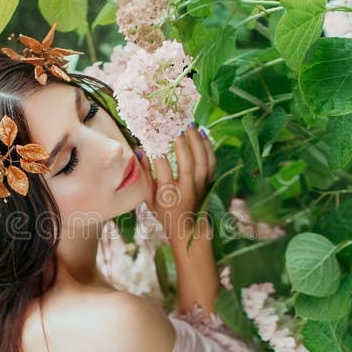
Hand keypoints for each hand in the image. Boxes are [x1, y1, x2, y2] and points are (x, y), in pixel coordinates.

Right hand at [135, 123, 216, 246]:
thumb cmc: (164, 212)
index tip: (150, 136)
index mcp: (169, 195)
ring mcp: (200, 185)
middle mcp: (187, 190)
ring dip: (196, 140)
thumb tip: (140, 151)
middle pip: (187, 164)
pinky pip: (211, 162)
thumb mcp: (148, 199)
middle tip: (174, 125)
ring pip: (202, 161)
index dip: (157, 153)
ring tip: (189, 124)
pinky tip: (202, 133)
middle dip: (180, 143)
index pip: (163, 170)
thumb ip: (144, 176)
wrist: (188, 228)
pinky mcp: (208, 182)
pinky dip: (208, 147)